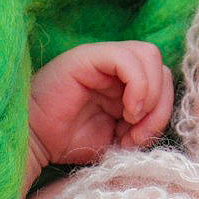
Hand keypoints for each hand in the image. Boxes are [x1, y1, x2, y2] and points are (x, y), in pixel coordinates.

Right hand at [26, 40, 172, 166]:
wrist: (34, 142)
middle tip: (138, 132)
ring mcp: (102, 59)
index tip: (139, 140)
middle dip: (160, 105)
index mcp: (125, 84)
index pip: (164, 82)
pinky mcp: (88, 57)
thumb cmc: (69, 143)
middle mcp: (116, 68)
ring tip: (132, 119)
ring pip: (150, 55)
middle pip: (161, 68)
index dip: (162, 112)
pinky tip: (127, 109)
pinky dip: (138, 84)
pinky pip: (126, 57)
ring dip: (151, 93)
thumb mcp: (117, 140)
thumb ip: (142, 130)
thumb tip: (159, 124)